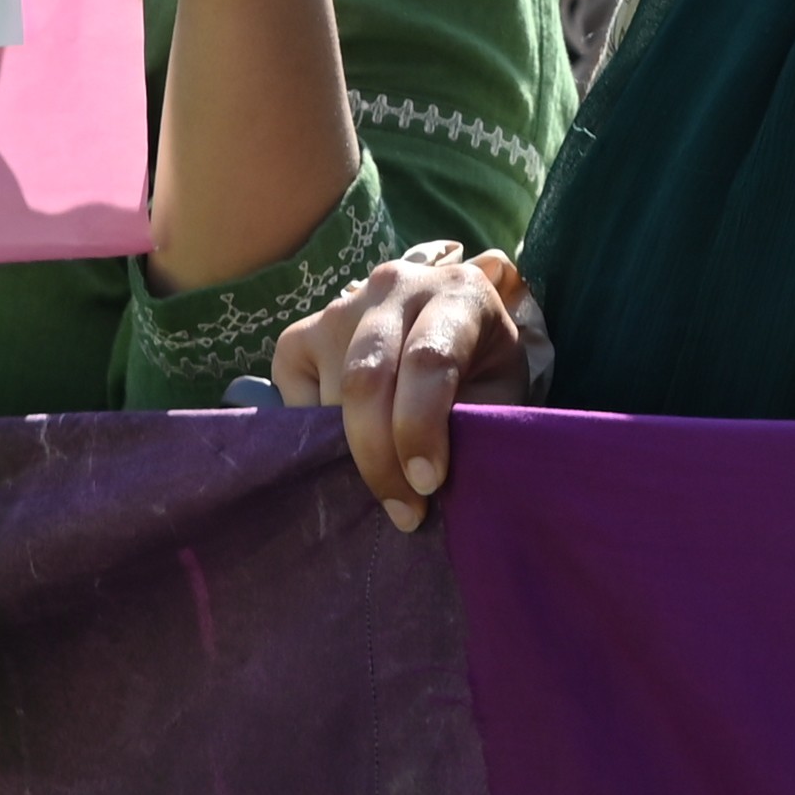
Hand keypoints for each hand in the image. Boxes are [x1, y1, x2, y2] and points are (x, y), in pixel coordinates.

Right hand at [275, 241, 534, 530]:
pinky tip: (356, 435)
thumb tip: (434, 485)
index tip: (426, 485)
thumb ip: (475, 425)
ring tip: (389, 477)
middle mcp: (394, 285)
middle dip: (380, 456)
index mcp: (458, 292)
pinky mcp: (297, 336)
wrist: (448, 335)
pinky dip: (321, 435)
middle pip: (366, 379)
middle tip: (403, 508)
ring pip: (330, 399)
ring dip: (355, 454)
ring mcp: (339, 307)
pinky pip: (295, 402)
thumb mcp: (498, 393)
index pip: (426, 359)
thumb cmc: (481, 371)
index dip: (420, 428)